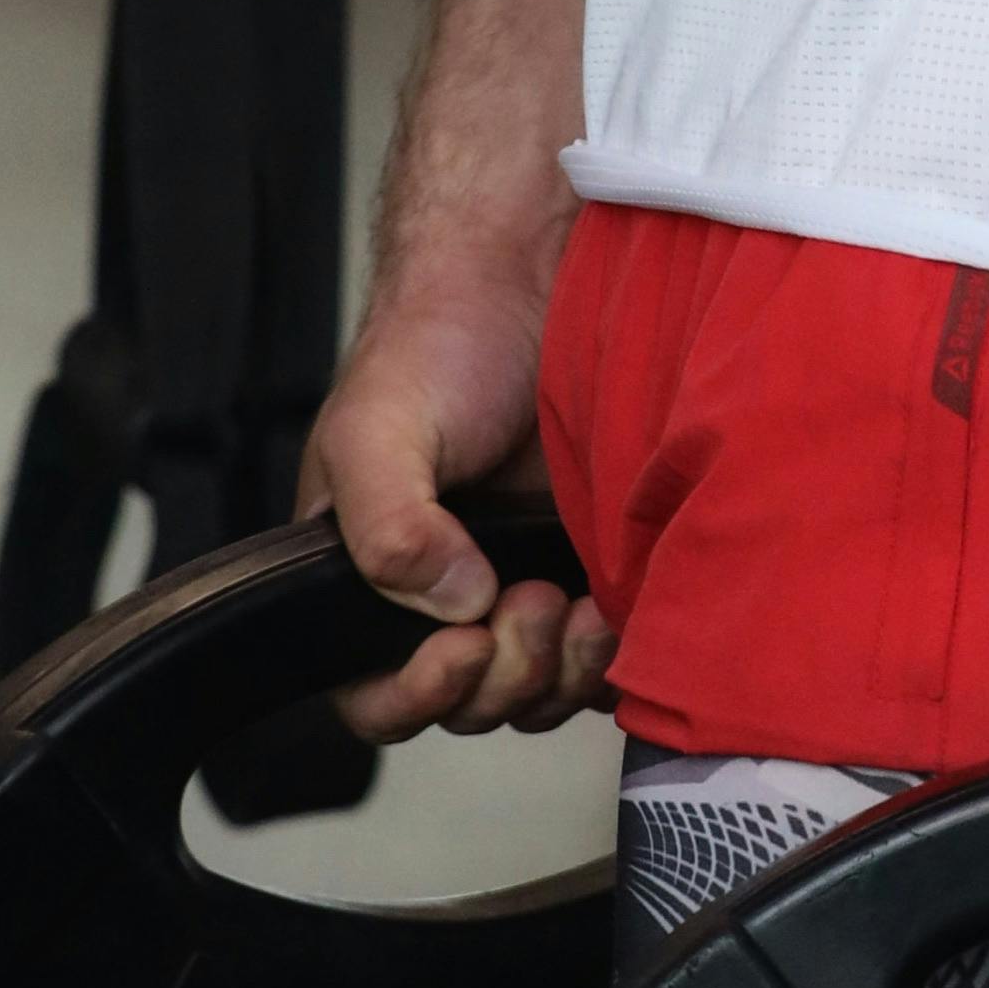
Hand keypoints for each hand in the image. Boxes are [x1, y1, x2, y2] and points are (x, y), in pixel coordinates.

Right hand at [301, 272, 613, 743]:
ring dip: (560, 670)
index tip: (460, 649)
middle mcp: (443, 598)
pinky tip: (617, 602)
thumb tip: (450, 603)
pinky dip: (614, 654)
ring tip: (576, 602)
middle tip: (529, 602)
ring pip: (538, 694)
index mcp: (371, 576)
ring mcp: (523, 591)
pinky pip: (605, 663)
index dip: (412, 696)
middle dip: (503, 673)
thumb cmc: (437, 343)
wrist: (534, 281)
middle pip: (468, 705)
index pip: (371, 693)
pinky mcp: (593, 578)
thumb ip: (386, 524)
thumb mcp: (378, 427)